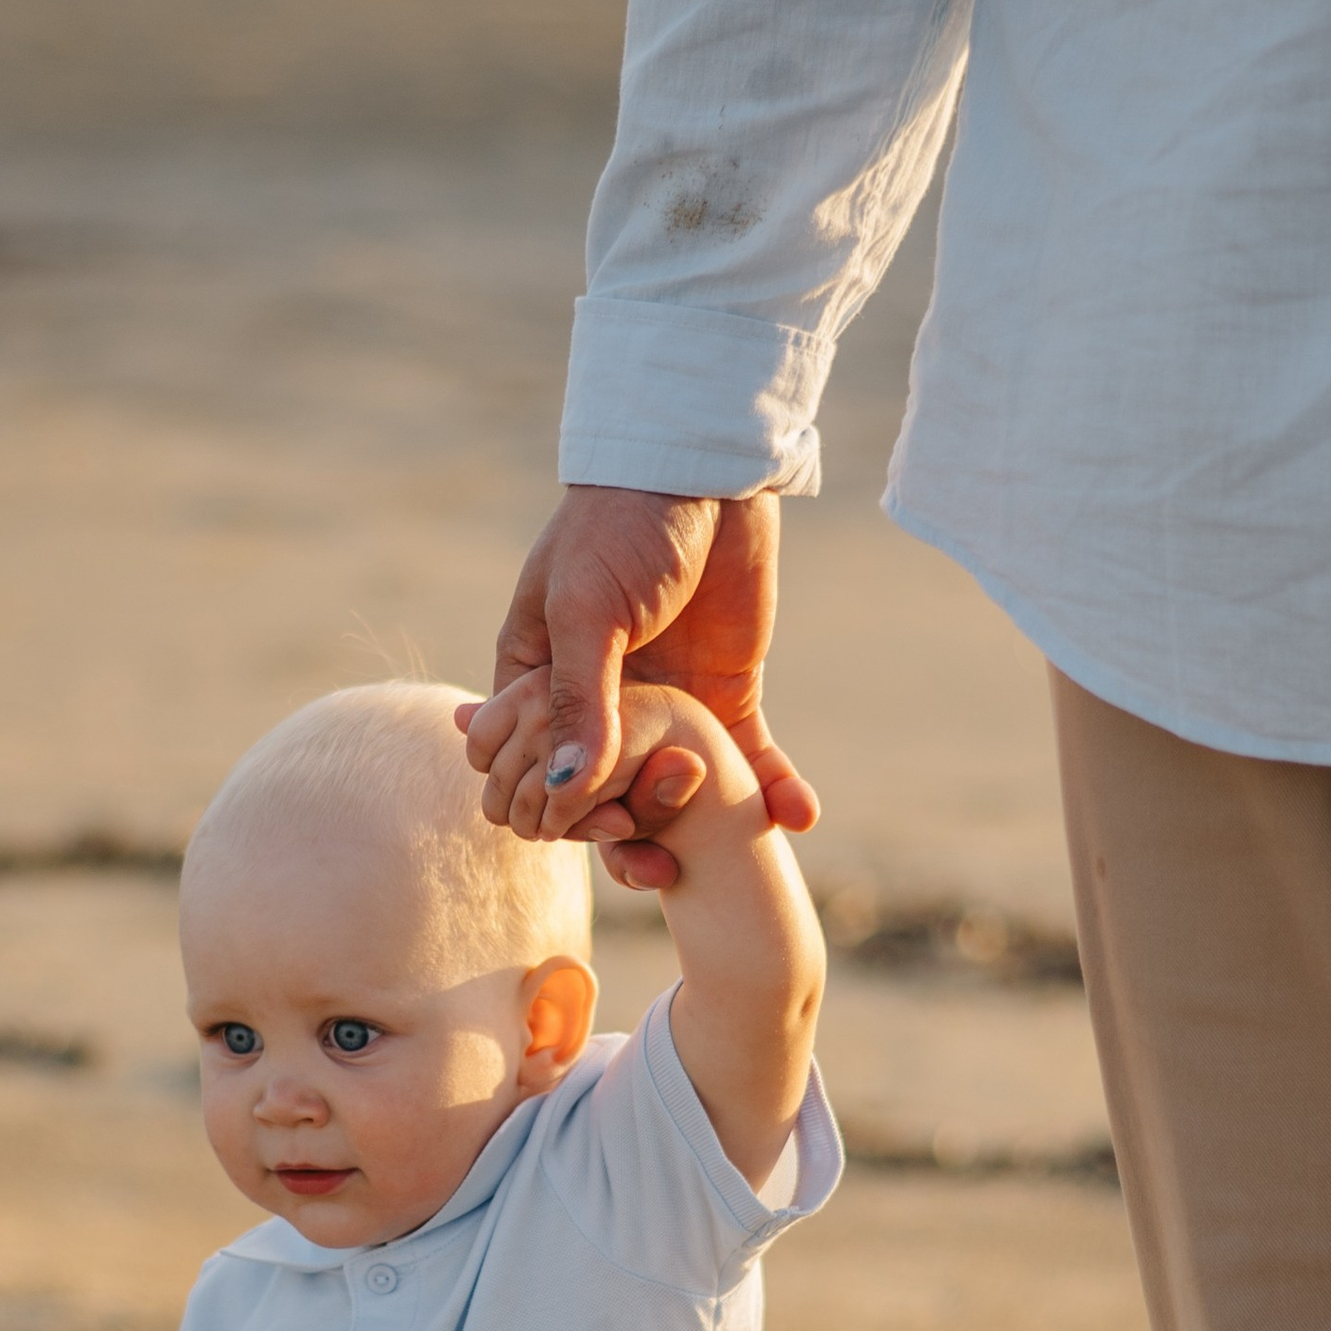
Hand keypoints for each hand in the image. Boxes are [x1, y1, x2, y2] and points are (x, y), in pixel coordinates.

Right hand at [481, 487, 818, 875]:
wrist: (703, 471)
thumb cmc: (622, 526)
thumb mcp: (588, 610)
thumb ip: (579, 701)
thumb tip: (566, 792)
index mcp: (538, 684)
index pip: (531, 773)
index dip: (556, 812)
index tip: (594, 824)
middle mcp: (598, 707)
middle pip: (600, 799)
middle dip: (627, 838)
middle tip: (658, 859)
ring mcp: (663, 708)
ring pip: (672, 795)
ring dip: (694, 830)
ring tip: (724, 845)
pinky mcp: (725, 698)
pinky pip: (748, 760)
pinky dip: (773, 790)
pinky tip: (800, 818)